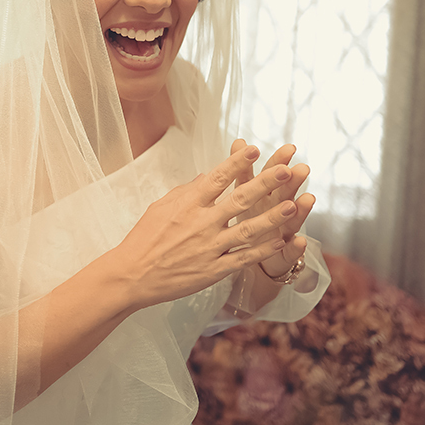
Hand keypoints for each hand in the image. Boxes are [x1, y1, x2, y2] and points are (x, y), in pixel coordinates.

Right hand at [111, 145, 299, 308]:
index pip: (217, 178)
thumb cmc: (145, 238)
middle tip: (286, 169)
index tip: (254, 148)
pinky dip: (262, 250)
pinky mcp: (213, 270)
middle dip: (265, 184)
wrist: (132, 275)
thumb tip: (209, 176)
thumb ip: (187, 190)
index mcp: (188, 204)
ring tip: (292, 205)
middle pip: (239, 200)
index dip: (237, 162)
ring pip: (247, 230)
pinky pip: (242, 258)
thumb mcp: (161, 206)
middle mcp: (201, 223)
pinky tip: (280, 240)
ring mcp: (209, 248)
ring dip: (271, 218)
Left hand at [228, 139, 313, 277]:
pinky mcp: (281, 256)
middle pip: (284, 194)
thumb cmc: (248, 221)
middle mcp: (275, 211)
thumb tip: (239, 142)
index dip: (278, 163)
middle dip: (293, 182)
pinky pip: (288, 253)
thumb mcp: (241, 194)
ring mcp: (281, 233)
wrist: (251, 260)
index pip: (270, 175)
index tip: (289, 149)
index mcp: (262, 196)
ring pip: (291, 220)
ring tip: (308, 199)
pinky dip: (294, 248)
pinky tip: (300, 242)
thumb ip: (242, 171)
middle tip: (302, 169)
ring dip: (300, 210)